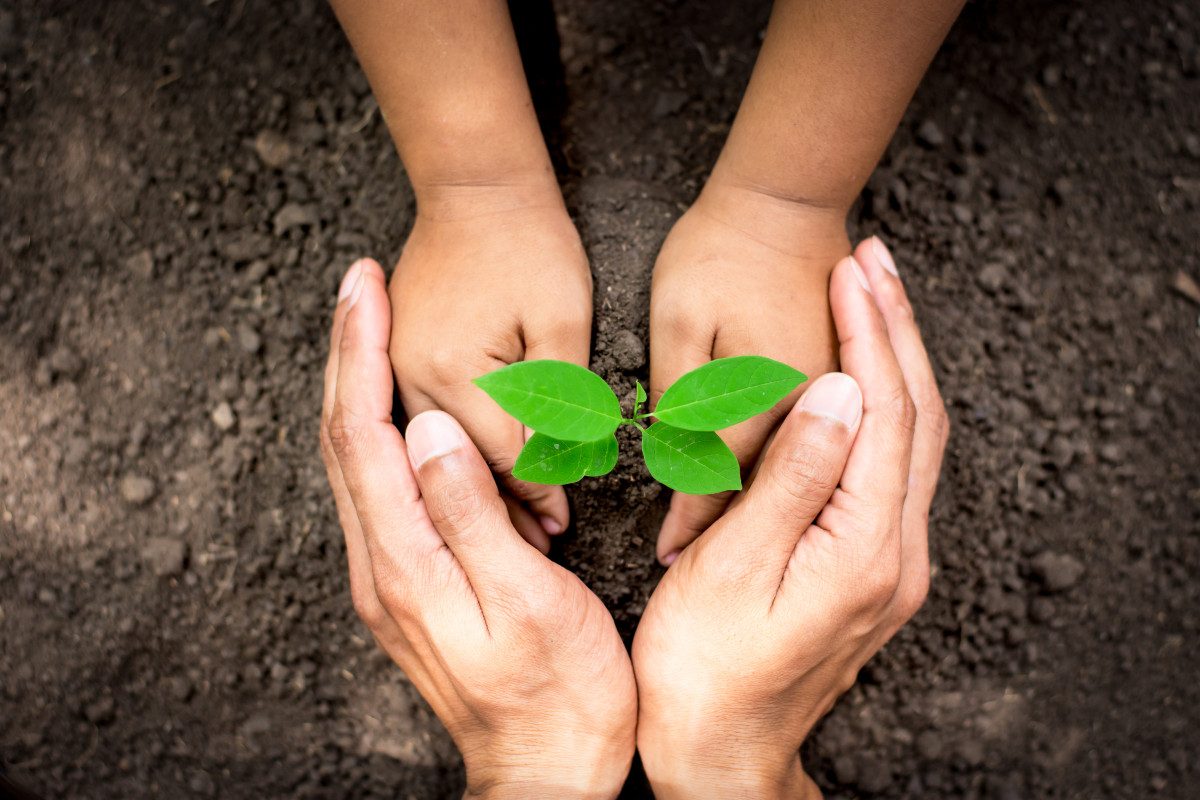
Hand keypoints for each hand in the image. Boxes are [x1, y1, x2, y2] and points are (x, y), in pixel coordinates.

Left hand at [320, 260, 635, 798]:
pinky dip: (376, 429)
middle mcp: (380, 566)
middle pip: (342, 439)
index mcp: (405, 563)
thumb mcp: (527, 602)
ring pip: (353, 461)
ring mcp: (389, 577)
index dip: (361, 353)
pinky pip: (376, 488)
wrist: (548, 771)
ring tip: (369, 324)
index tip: (365, 289)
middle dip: (347, 352)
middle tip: (358, 284)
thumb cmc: (560, 694)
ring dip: (357, 385)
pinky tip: (396, 406)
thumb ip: (471, 514)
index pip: (363, 435)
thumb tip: (426, 429)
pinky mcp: (409, 583)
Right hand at [389, 182, 592, 550]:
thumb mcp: (563, 322)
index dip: (538, 495)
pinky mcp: (396, 362)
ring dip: (472, 487)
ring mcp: (395, 369)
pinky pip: (421, 428)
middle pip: (460, 467)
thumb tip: (558, 476)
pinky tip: (478, 479)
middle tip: (539, 543)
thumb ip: (560, 402)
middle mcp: (411, 376)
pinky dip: (451, 457)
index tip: (563, 526)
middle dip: (501, 508)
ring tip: (513, 525)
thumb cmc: (531, 246)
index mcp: (454, 369)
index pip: (502, 460)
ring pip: (436, 454)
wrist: (477, 187)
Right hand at [634, 240, 948, 798]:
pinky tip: (856, 378)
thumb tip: (839, 391)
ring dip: (893, 362)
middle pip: (916, 417)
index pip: (884, 414)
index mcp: (865, 549)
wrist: (720, 751)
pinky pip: (891, 466)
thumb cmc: (703, 669)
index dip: (869, 334)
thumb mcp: (734, 569)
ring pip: (910, 439)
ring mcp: (889, 562)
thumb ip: (792, 477)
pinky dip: (879, 406)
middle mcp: (896, 553)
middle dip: (896, 330)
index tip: (850, 270)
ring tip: (870, 297)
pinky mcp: (869, 566)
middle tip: (873, 259)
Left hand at [649, 181, 850, 562]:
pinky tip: (775, 492)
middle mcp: (810, 410)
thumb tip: (680, 464)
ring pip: (802, 476)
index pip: (720, 485)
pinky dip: (793, 474)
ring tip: (728, 545)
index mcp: (764, 400)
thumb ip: (683, 398)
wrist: (785, 197)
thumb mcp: (679, 320)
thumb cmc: (721, 252)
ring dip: (766, 508)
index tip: (663, 557)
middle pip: (769, 492)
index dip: (689, 522)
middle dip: (730, 530)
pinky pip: (824, 447)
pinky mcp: (841, 383)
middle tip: (690, 566)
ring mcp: (833, 396)